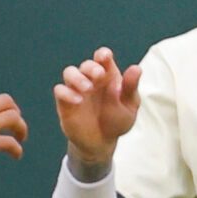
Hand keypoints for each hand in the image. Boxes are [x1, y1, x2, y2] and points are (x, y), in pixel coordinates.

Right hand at [53, 48, 141, 172]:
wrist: (101, 143)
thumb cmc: (116, 121)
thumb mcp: (128, 106)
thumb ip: (130, 88)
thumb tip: (136, 68)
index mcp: (108, 76)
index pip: (103, 58)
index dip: (103, 54)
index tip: (104, 57)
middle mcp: (90, 79)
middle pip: (86, 64)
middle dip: (91, 66)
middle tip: (99, 75)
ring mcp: (76, 90)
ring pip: (69, 72)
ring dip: (77, 77)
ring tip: (87, 88)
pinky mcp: (65, 102)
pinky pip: (60, 90)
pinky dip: (66, 92)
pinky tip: (78, 101)